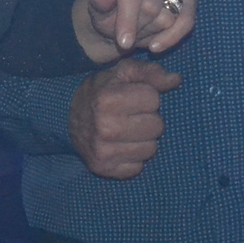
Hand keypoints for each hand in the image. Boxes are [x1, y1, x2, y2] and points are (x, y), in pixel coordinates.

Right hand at [69, 60, 181, 179]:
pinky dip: (133, 157)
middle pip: (156, 126)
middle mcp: (104, 127)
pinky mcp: (104, 169)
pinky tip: (121, 146)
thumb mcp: (122, 73)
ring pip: (151, 149)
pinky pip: (138, 167)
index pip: (153, 99)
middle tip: (132, 116)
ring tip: (128, 131)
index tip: (132, 97)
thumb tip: (176, 80)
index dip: (146, 96)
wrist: (67, 118)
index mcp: (107, 100)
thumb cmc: (102, 92)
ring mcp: (103, 151)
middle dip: (148, 119)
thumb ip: (151, 72)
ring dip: (143, 140)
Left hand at [75, 0, 196, 60]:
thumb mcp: (98, 8)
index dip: (127, 19)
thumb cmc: (108, 9)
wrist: (122, 17)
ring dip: (152, 32)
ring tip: (138, 33)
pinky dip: (172, 37)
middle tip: (126, 34)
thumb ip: (99, 1)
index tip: (122, 42)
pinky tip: (155, 46)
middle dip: (138, 28)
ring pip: (169, 16)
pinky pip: (187, 21)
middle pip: (151, 7)